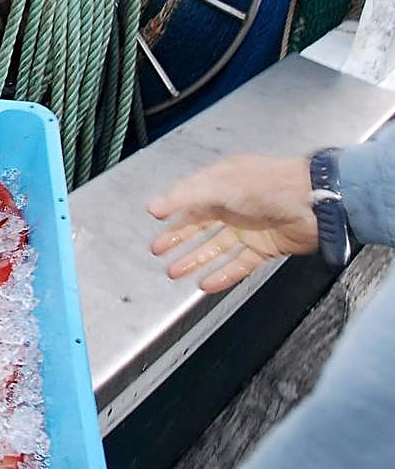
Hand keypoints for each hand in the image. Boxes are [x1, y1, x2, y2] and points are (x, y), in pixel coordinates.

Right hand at [148, 155, 318, 292]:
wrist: (314, 203)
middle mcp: (233, 207)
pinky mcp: (264, 249)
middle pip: (199, 227)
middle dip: (178, 240)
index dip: (172, 213)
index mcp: (222, 184)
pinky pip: (238, 265)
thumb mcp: (219, 185)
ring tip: (174, 272)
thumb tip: (154, 206)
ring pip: (215, 248)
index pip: (190, 201)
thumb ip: (184, 197)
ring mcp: (249, 229)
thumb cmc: (270, 184)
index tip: (155, 222)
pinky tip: (205, 283)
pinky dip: (222, 275)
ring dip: (194, 260)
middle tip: (158, 250)